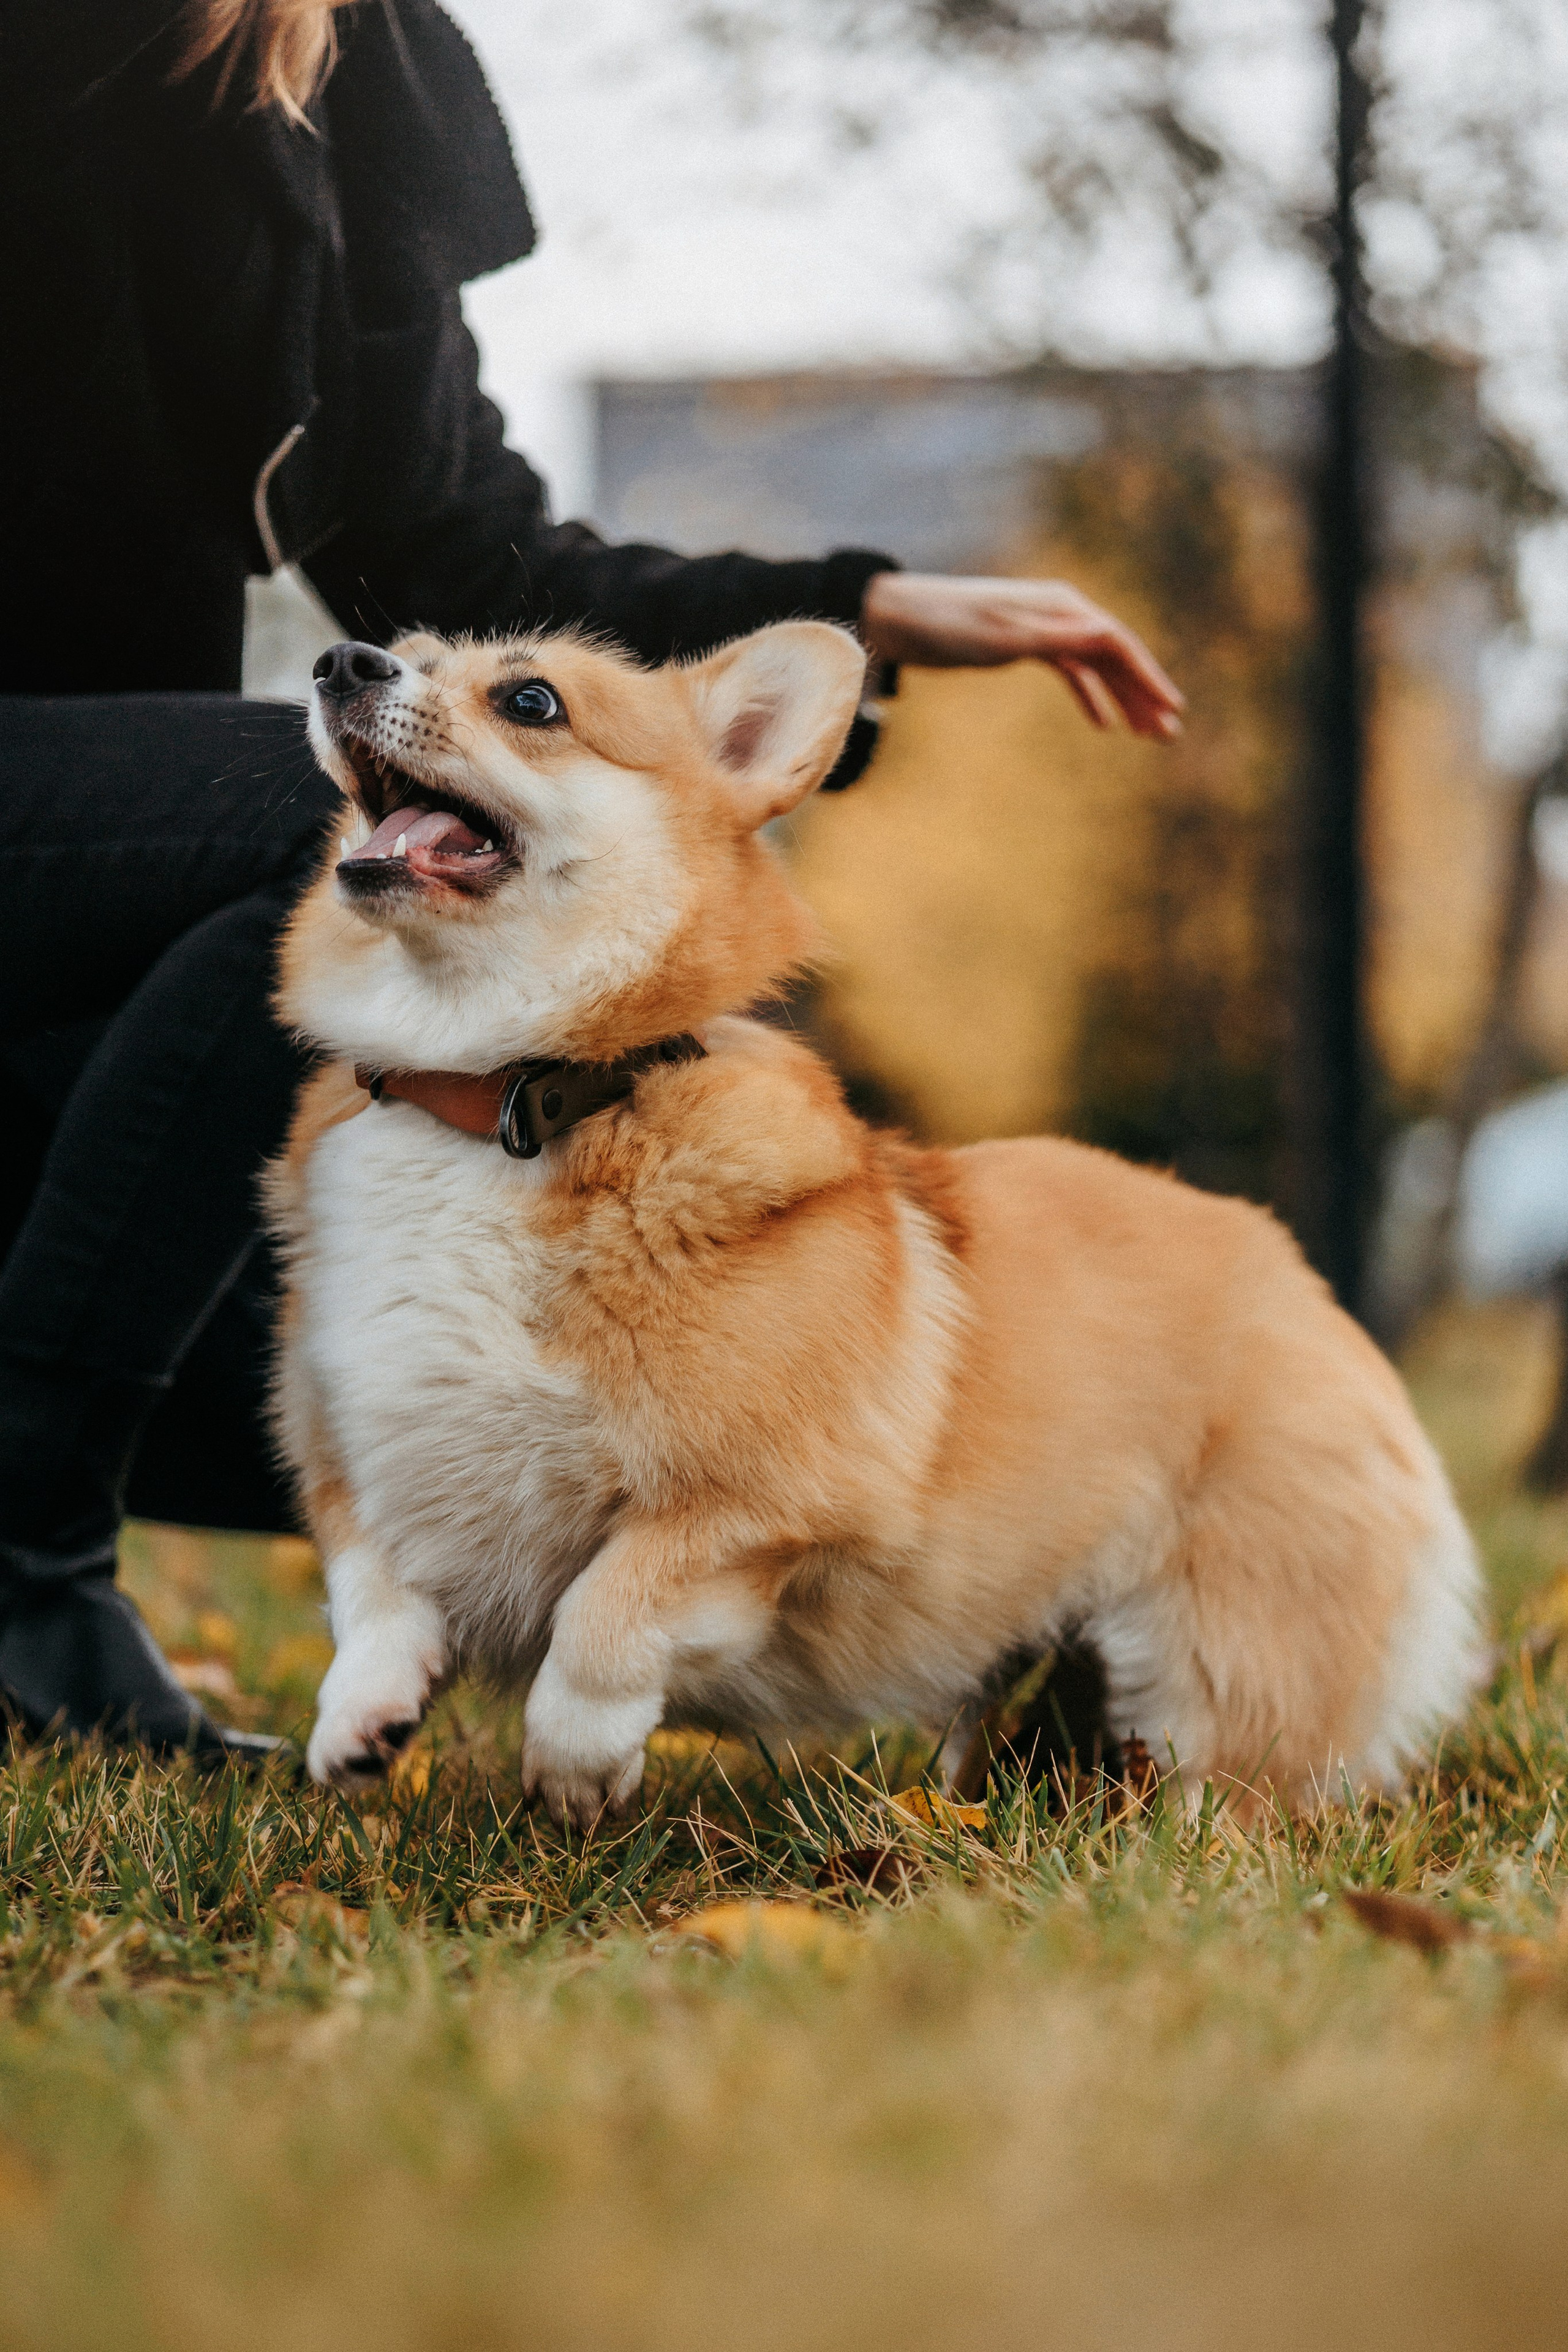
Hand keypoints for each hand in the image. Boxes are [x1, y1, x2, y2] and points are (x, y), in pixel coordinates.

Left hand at [860, 571, 1183, 739]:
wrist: (900, 619)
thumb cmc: (948, 626)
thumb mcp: (1003, 636)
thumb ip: (1056, 638)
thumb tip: (1108, 636)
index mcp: (1062, 606)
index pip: (1119, 644)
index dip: (1149, 677)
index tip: (1172, 710)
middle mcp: (1060, 612)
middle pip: (1115, 656)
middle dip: (1144, 694)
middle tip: (1169, 734)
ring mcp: (1044, 628)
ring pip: (1096, 666)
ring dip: (1122, 698)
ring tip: (1146, 733)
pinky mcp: (1025, 644)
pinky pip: (1071, 671)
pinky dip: (1089, 695)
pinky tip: (1102, 724)